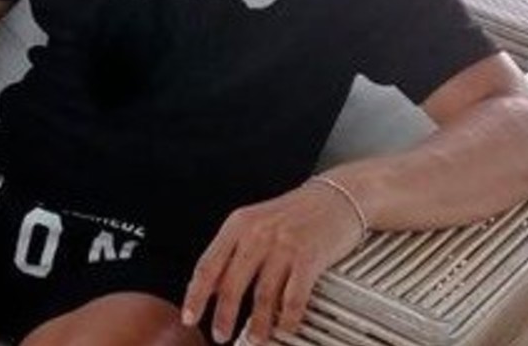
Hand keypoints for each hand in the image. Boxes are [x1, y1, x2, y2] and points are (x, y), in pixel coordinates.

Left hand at [181, 180, 365, 343]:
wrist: (337, 196)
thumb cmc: (295, 213)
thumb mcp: (256, 223)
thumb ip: (232, 252)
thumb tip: (211, 287)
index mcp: (238, 225)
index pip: (208, 265)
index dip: (195, 295)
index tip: (190, 316)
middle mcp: (257, 233)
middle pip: (232, 283)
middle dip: (224, 316)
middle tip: (220, 335)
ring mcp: (283, 245)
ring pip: (263, 295)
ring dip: (258, 324)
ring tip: (255, 339)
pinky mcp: (309, 257)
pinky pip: (294, 296)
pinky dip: (288, 318)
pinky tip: (285, 328)